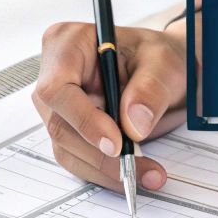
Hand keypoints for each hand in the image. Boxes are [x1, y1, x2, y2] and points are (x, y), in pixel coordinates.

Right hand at [33, 21, 186, 191]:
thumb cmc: (157, 57)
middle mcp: (54, 74)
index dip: (82, 119)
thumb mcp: (163, 63)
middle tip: (137, 168)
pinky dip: (106, 171)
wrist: (163, 72)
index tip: (114, 144)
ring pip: (67, 148)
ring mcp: (59, 105)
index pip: (57, 88)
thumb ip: (150, 89)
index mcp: (68, 43)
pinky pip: (79, 158)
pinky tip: (135, 173)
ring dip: (106, 169)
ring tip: (147, 174)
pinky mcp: (69, 128)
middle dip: (100, 154)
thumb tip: (134, 124)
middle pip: (60, 124)